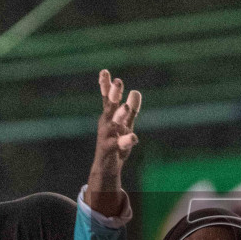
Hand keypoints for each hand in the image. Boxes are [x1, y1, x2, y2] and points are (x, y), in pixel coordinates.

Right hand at [84, 69, 140, 216]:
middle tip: (118, 81)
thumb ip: (131, 110)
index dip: (106, 85)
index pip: (108, 98)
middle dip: (114, 94)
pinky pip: (118, 144)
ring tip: (125, 106)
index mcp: (109, 116)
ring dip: (120, 115)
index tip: (104, 71)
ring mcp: (107, 136)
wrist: (107, 167)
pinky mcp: (109, 149)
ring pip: (113, 124)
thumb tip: (135, 91)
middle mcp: (106, 123)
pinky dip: (126, 140)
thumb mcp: (125, 125)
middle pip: (110, 106)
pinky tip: (134, 137)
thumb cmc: (116, 143)